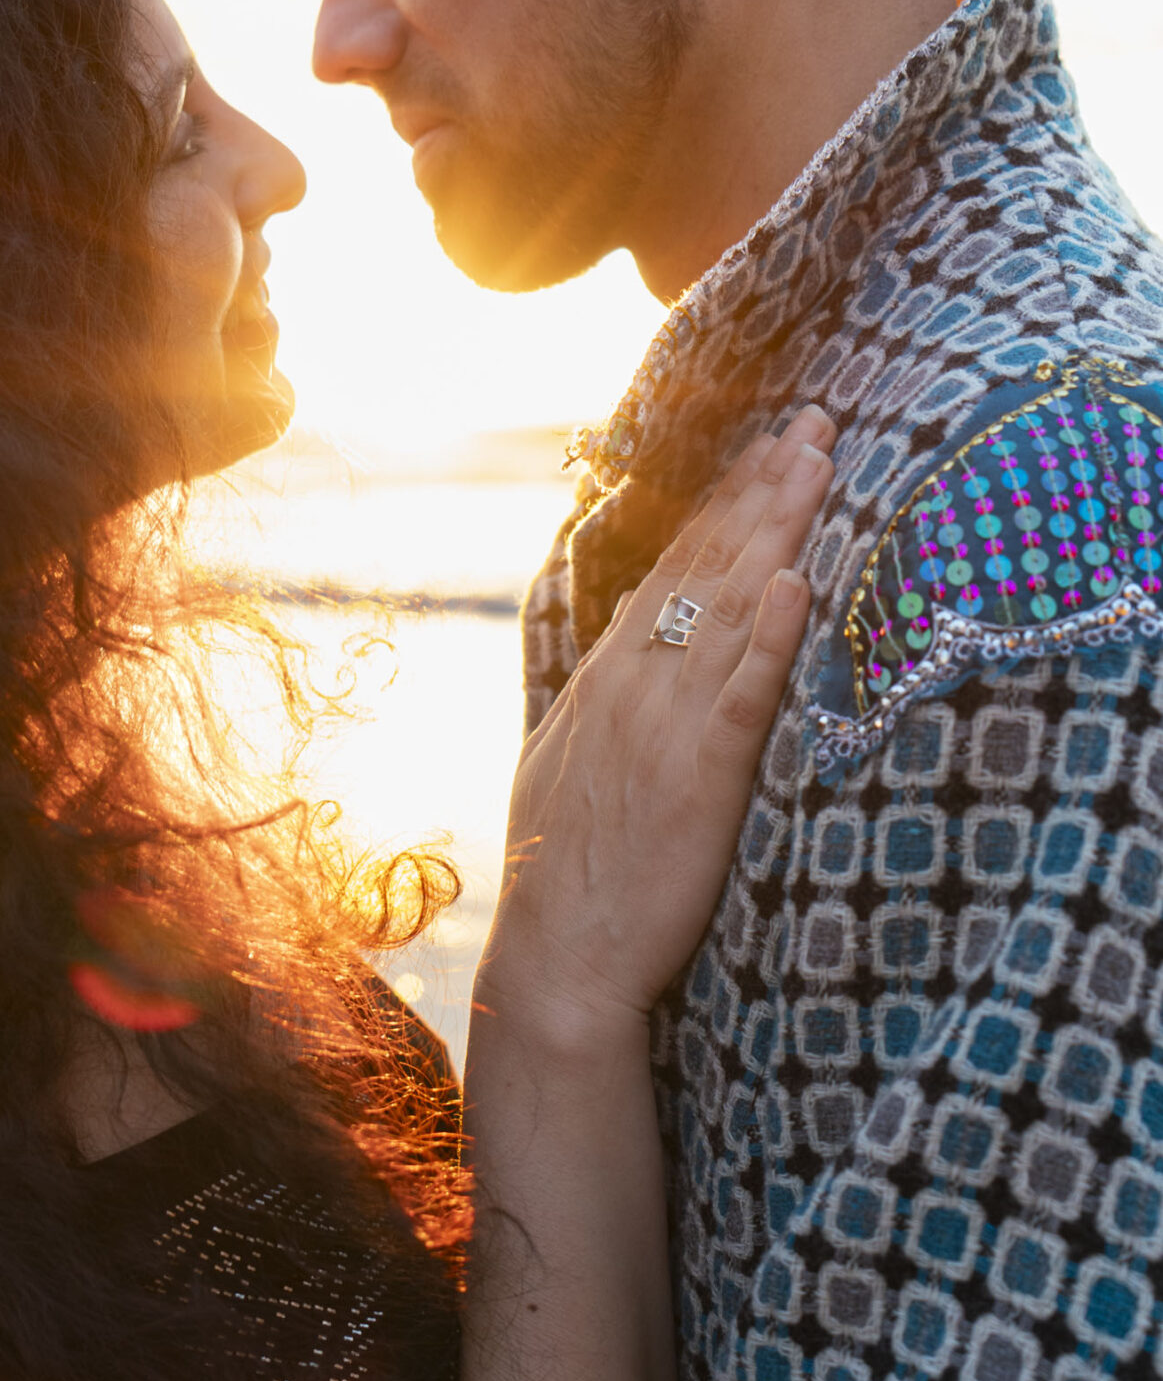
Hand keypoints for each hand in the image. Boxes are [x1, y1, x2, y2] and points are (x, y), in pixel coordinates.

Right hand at [481, 406, 834, 1047]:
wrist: (558, 959)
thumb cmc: (568, 872)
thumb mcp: (571, 760)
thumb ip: (607, 694)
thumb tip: (632, 640)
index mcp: (607, 677)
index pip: (672, 566)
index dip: (726, 502)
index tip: (769, 447)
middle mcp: (634, 684)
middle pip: (707, 564)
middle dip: (765, 487)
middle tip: (817, 421)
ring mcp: (664, 725)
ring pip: (728, 607)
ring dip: (777, 530)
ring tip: (821, 464)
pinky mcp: (699, 777)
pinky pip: (740, 695)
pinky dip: (768, 637)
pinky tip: (794, 583)